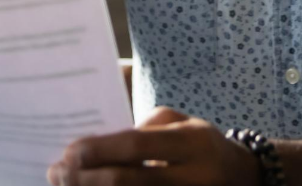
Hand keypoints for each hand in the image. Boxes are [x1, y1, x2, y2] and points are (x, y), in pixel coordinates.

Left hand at [47, 106, 260, 185]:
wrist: (244, 178)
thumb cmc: (201, 144)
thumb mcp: (181, 123)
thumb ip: (143, 129)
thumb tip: (97, 148)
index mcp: (193, 142)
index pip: (137, 145)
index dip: (100, 149)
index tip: (69, 151)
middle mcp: (194, 177)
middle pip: (130, 182)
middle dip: (87, 180)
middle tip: (56, 173)